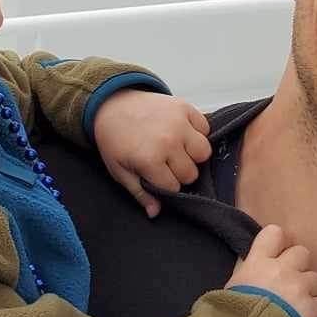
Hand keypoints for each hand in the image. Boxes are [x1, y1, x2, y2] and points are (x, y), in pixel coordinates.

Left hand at [92, 90, 211, 217]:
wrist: (111, 105)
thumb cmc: (115, 139)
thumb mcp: (120, 171)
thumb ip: (140, 193)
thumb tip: (155, 212)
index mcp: (150, 159)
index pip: (174, 187)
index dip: (166, 185)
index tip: (157, 176)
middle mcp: (168, 141)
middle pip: (191, 172)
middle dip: (179, 172)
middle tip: (165, 162)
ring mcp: (179, 123)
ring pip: (204, 152)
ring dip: (193, 154)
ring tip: (178, 149)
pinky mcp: (185, 107)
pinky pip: (205, 128)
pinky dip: (198, 133)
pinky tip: (182, 133)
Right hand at [228, 223, 316, 316]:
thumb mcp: (230, 288)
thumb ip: (245, 271)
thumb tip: (250, 264)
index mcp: (258, 262)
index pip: (275, 233)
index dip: (278, 242)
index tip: (277, 254)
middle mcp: (282, 269)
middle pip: (302, 252)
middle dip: (298, 265)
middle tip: (289, 281)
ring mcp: (300, 287)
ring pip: (315, 277)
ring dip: (308, 288)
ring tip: (296, 304)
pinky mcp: (313, 308)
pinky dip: (315, 308)